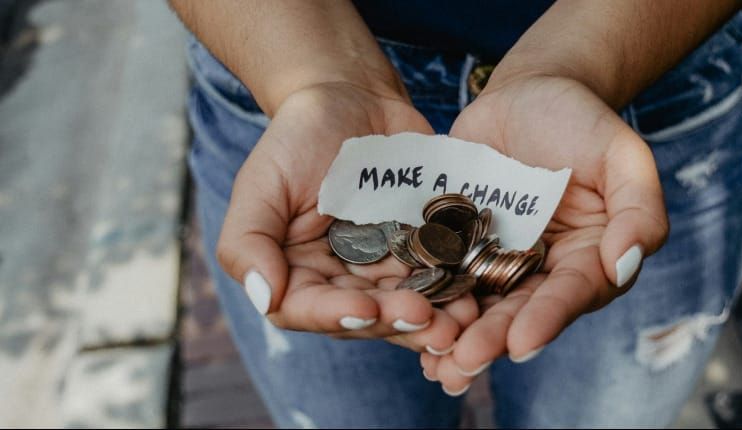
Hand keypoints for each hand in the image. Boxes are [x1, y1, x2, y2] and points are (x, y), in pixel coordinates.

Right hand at [216, 83, 478, 351]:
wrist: (352, 98)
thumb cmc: (297, 138)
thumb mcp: (261, 183)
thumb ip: (248, 242)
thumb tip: (264, 297)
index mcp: (297, 273)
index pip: (309, 309)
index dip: (337, 315)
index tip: (366, 308)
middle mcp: (342, 280)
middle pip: (367, 317)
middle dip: (396, 322)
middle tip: (427, 319)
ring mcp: (387, 268)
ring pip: (409, 306)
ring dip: (436, 319)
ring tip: (461, 321)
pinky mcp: (425, 250)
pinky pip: (442, 277)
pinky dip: (459, 289)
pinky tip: (477, 293)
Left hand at [420, 76, 668, 392]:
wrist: (528, 92)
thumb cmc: (582, 120)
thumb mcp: (622, 155)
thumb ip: (638, 209)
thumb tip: (624, 266)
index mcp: (588, 258)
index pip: (570, 294)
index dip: (547, 319)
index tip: (522, 343)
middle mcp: (542, 270)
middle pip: (518, 311)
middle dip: (492, 339)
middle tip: (464, 361)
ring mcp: (496, 259)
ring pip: (477, 304)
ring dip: (456, 335)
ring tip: (433, 362)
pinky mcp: (457, 243)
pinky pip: (441, 274)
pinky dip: (425, 299)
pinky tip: (403, 323)